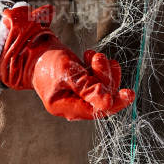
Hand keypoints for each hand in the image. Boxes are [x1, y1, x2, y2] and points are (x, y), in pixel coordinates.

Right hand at [0, 4, 133, 119]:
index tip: (128, 93)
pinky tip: (90, 57)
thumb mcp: (67, 72)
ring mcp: (80, 97)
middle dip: (105, 77)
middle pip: (103, 98)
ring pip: (104, 87)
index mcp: (66, 108)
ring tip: (93, 55)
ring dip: (104, 69)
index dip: (114, 102)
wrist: (35, 52)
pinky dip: (101, 67)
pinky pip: (101, 80)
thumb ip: (87, 88)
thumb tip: (107, 103)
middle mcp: (74, 106)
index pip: (97, 111)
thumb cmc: (47, 63)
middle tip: (99, 58)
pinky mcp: (84, 86)